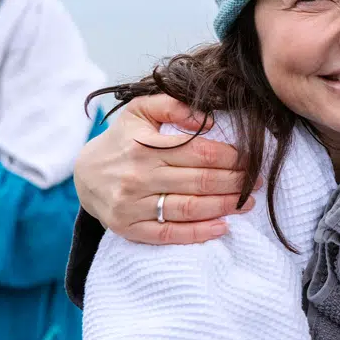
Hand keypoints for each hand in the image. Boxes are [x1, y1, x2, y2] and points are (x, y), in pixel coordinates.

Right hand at [73, 93, 255, 243]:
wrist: (84, 174)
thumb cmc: (122, 140)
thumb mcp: (140, 111)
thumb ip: (171, 106)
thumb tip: (205, 118)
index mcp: (144, 145)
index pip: (199, 152)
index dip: (231, 157)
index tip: (249, 159)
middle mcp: (138, 176)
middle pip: (200, 181)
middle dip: (235, 181)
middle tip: (256, 181)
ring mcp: (132, 205)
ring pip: (189, 208)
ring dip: (224, 206)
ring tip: (247, 203)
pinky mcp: (130, 228)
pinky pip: (170, 234)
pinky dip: (199, 233)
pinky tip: (222, 227)